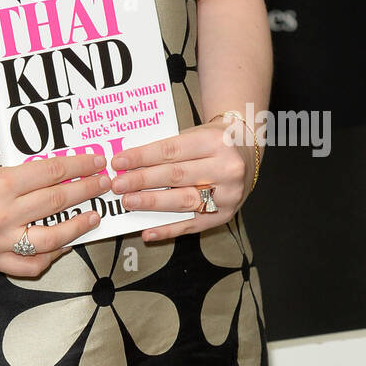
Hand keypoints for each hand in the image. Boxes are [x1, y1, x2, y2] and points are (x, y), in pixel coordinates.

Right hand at [0, 146, 110, 276]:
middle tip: (105, 184)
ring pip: (52, 239)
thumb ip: (22, 161)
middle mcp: (2, 215)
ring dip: (79, 226)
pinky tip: (65, 244)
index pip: (53, 174)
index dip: (80, 167)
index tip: (97, 163)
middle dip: (87, 191)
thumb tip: (62, 161)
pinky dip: (51, 255)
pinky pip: (31, 265)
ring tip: (94, 216)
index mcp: (1, 184)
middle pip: (58, 203)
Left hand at [109, 121, 253, 241]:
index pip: (172, 150)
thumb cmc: (213, 140)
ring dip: (152, 204)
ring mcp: (228, 195)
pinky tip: (148, 232)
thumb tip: (129, 165)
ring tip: (129, 203)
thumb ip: (168, 149)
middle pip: (176, 176)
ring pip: (184, 201)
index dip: (142, 157)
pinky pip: (193, 225)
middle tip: (118, 185)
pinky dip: (168, 230)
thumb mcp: (195, 134)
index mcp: (216, 142)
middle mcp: (226, 169)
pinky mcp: (226, 215)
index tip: (118, 162)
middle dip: (143, 181)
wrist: (248, 150)